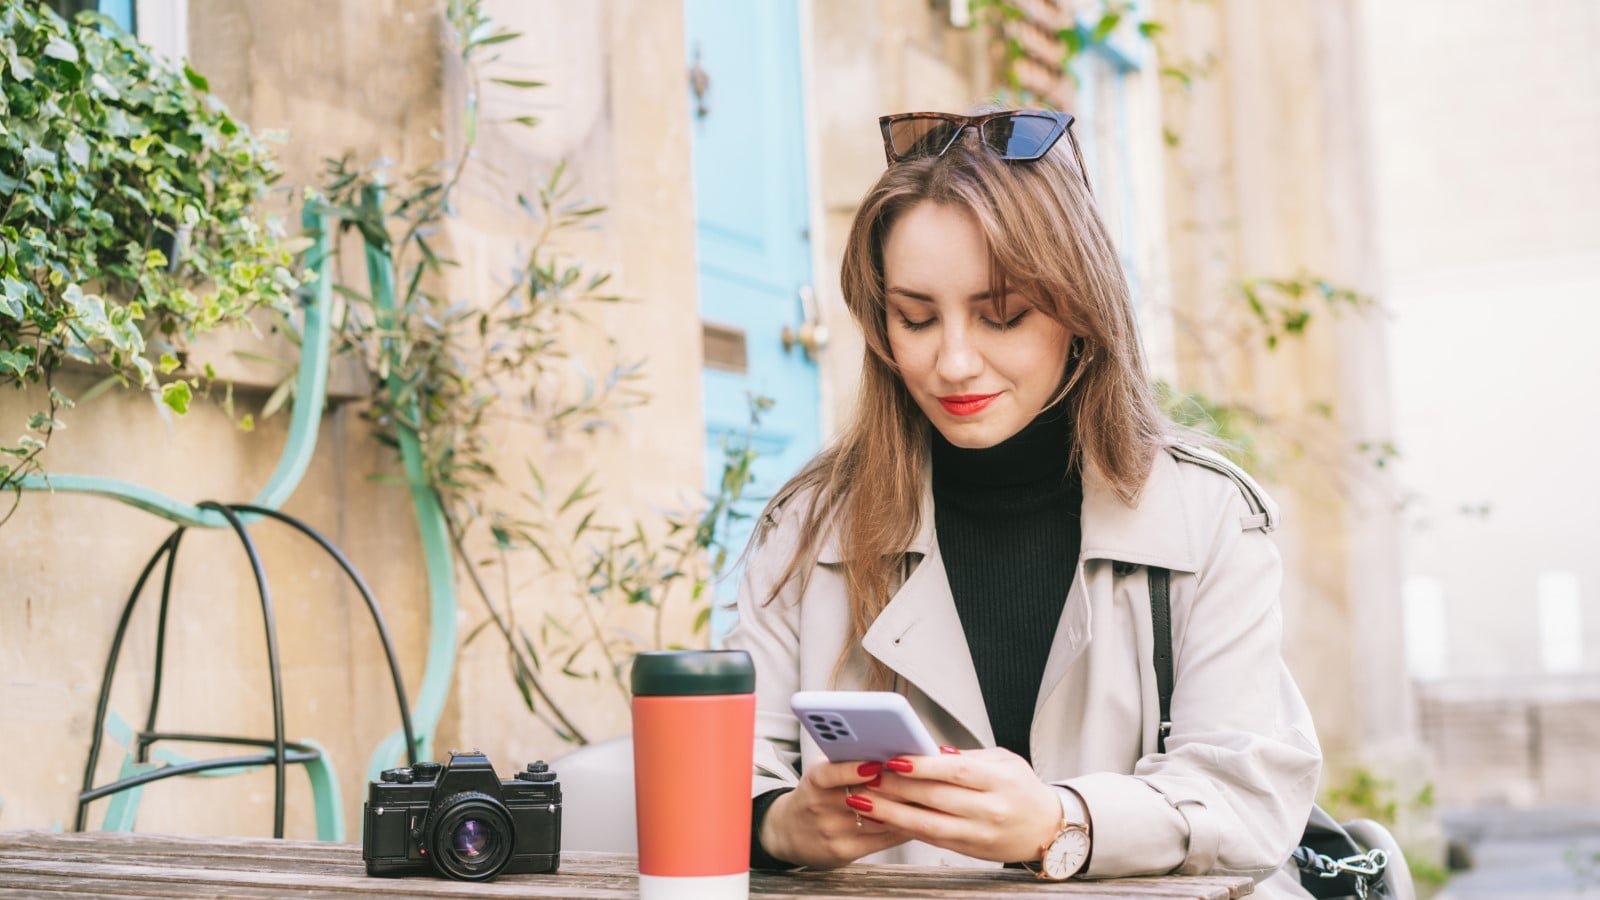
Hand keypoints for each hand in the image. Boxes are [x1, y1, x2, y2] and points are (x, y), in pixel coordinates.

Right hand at [759, 759, 910, 867]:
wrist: (788, 832)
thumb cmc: (814, 796)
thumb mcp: (820, 773)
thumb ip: (846, 763)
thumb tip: (887, 751)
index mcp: (814, 782)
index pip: (830, 774)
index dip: (853, 769)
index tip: (877, 763)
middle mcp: (820, 808)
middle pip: (863, 797)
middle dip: (894, 786)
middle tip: (920, 775)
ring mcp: (832, 832)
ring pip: (877, 818)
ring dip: (905, 807)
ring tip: (927, 794)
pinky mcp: (844, 851)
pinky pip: (881, 839)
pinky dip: (902, 826)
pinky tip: (916, 817)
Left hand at [849, 747, 1066, 863]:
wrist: (1049, 830)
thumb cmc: (1023, 790)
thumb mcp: (1005, 762)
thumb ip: (967, 756)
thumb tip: (930, 750)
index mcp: (1000, 781)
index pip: (957, 772)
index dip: (923, 766)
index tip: (894, 759)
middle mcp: (990, 810)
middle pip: (937, 798)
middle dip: (898, 787)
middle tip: (868, 775)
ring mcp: (979, 833)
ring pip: (928, 824)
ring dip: (891, 812)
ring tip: (864, 799)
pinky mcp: (969, 850)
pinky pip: (930, 838)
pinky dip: (903, 828)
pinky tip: (883, 817)